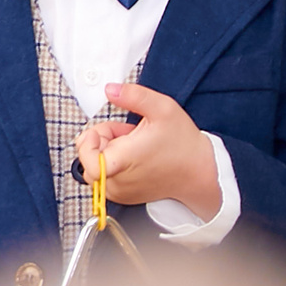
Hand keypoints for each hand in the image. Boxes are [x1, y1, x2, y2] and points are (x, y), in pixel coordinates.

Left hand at [76, 84, 219, 212]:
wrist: (199, 173)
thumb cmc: (182, 144)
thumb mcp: (163, 108)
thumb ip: (134, 95)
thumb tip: (110, 89)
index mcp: (122, 162)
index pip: (86, 160)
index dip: (88, 142)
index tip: (100, 133)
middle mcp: (117, 182)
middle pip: (87, 157)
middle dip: (102, 139)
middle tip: (127, 132)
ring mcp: (119, 192)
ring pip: (95, 166)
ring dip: (109, 150)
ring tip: (134, 143)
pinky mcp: (123, 196)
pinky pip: (105, 177)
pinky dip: (114, 163)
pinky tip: (134, 155)